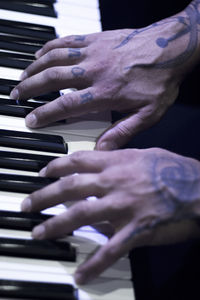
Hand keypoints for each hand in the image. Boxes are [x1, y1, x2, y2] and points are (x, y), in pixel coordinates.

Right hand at [10, 14, 189, 149]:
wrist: (173, 47)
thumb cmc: (162, 80)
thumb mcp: (149, 114)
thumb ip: (124, 132)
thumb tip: (102, 149)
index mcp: (105, 93)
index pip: (66, 105)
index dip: (45, 114)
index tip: (30, 120)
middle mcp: (94, 71)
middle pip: (52, 79)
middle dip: (29, 88)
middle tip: (15, 96)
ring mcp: (93, 53)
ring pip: (54, 59)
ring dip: (34, 68)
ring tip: (21, 77)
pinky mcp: (96, 39)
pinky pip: (66, 42)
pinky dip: (49, 48)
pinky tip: (40, 54)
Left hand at [21, 148, 199, 283]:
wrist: (198, 190)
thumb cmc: (173, 169)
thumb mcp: (144, 155)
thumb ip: (118, 159)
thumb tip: (99, 165)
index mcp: (116, 163)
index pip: (77, 161)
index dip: (56, 166)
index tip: (43, 173)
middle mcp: (114, 183)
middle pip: (70, 188)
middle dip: (44, 196)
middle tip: (28, 205)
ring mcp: (122, 207)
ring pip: (80, 216)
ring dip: (56, 225)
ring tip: (39, 232)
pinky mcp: (135, 231)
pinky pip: (110, 251)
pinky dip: (94, 264)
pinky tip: (81, 274)